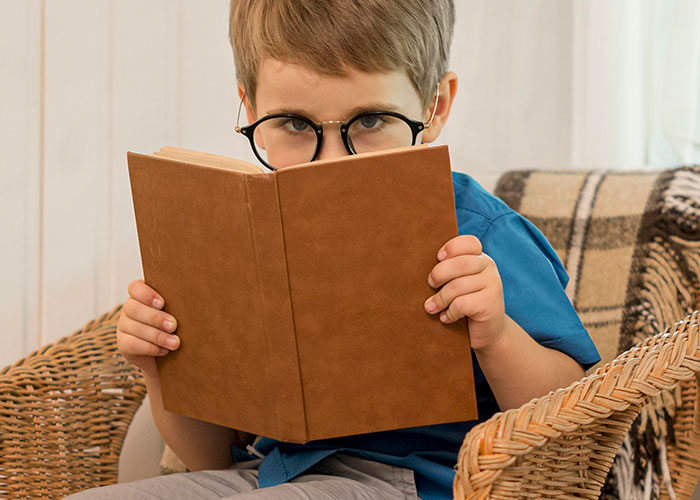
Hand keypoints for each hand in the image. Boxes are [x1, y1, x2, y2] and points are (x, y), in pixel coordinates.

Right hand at [117, 279, 179, 376]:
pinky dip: (149, 347)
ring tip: (175, 343)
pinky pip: (131, 344)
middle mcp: (130, 308)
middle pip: (133, 307)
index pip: (135, 287)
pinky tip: (164, 350)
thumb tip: (197, 301)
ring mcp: (124, 326)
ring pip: (133, 327)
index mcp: (143, 295)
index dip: (146, 294)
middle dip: (155, 318)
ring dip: (157, 336)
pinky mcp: (123, 344)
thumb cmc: (180, 328)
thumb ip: (181, 304)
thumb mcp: (180, 313)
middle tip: (173, 326)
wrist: (173, 356)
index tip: (162, 303)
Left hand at [424, 235, 504, 350]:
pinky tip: (445, 318)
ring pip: (457, 286)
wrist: (489, 333)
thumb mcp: (459, 283)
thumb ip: (449, 270)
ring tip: (431, 308)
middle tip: (430, 284)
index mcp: (481, 258)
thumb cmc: (466, 305)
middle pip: (459, 263)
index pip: (469, 243)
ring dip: (439, 299)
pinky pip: (461, 304)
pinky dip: (449, 312)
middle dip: (439, 274)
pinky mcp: (490, 304)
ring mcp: (493, 285)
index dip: (451, 248)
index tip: (438, 258)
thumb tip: (417, 263)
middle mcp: (489, 268)